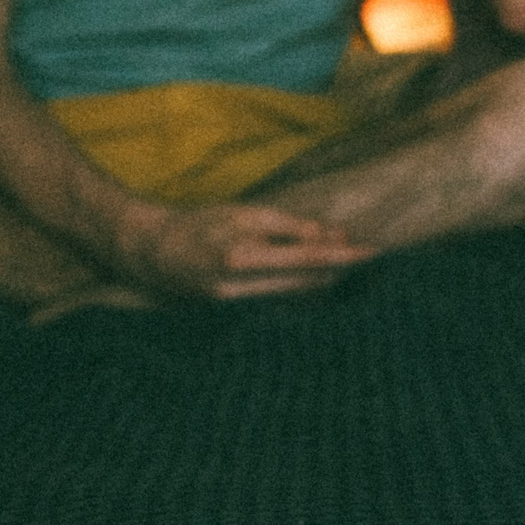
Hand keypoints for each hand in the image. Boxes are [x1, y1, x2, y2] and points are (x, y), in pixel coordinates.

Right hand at [114, 200, 376, 299]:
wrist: (150, 253)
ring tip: (349, 260)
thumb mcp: (246, 214)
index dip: (343, 255)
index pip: (307, 257)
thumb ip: (291, 227)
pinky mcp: (232, 310)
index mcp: (242, 257)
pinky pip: (277, 297)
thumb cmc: (201, 224)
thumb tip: (334, 236)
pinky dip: (299, 285)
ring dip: (324, 277)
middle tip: (371, 253)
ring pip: (296, 292)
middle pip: (307, 281)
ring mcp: (235, 304)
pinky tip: (317, 276)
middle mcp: (240, 287)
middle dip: (340, 267)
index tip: (374, 251)